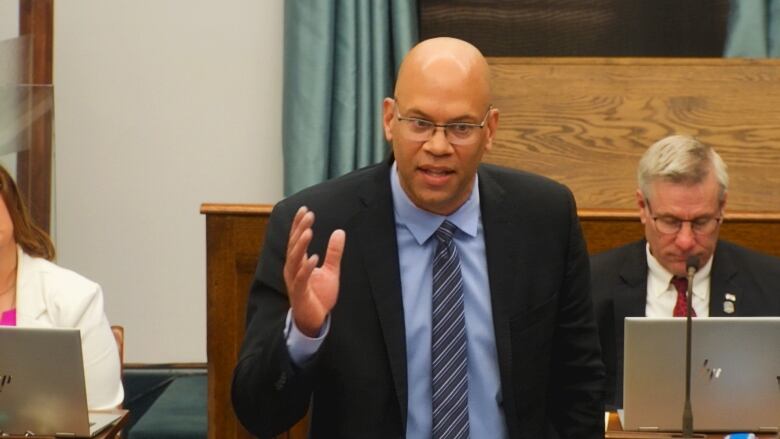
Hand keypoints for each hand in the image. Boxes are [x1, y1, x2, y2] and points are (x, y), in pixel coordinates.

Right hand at [284, 206, 345, 336]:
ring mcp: (294, 281)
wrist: (315, 320)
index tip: (305, 209)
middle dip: (300, 229)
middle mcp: (292, 270)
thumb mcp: (331, 271)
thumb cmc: (319, 296)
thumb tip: (340, 232)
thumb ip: (334, 253)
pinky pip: (302, 279)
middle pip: (293, 246)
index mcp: (298, 263)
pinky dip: (306, 268)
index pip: (296, 240)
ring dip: (301, 245)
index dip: (299, 224)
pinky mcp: (300, 293)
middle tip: (309, 215)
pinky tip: (314, 257)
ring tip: (308, 231)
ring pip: (294, 259)